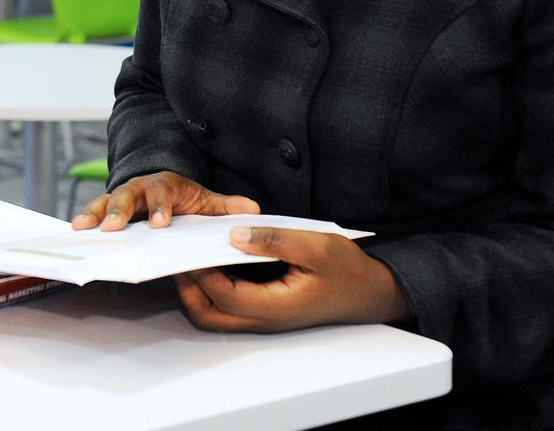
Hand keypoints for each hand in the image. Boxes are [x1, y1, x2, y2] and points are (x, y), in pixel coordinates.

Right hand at [71, 171, 259, 230]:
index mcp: (165, 185)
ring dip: (94, 213)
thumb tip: (253, 211)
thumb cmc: (182, 199)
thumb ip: (226, 207)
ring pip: (105, 201)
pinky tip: (75, 231)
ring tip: (83, 228)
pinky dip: (84, 219)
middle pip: (127, 195)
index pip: (162, 193)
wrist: (160, 186)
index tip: (160, 225)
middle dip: (118, 211)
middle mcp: (139, 188)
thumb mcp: (205, 200)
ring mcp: (120, 197)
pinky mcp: (107, 209)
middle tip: (112, 228)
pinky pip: (93, 212)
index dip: (160, 208)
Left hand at [174, 226, 408, 331]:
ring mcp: (265, 318)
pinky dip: (211, 288)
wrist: (372, 291)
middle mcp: (265, 319)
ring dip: (197, 288)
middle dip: (188, 285)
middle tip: (181, 252)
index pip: (223, 295)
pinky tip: (213, 260)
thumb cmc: (348, 269)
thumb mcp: (316, 245)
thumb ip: (274, 240)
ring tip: (192, 254)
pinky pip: (228, 307)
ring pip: (215, 314)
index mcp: (276, 306)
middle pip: (208, 314)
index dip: (201, 271)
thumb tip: (234, 234)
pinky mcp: (266, 311)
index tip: (190, 244)